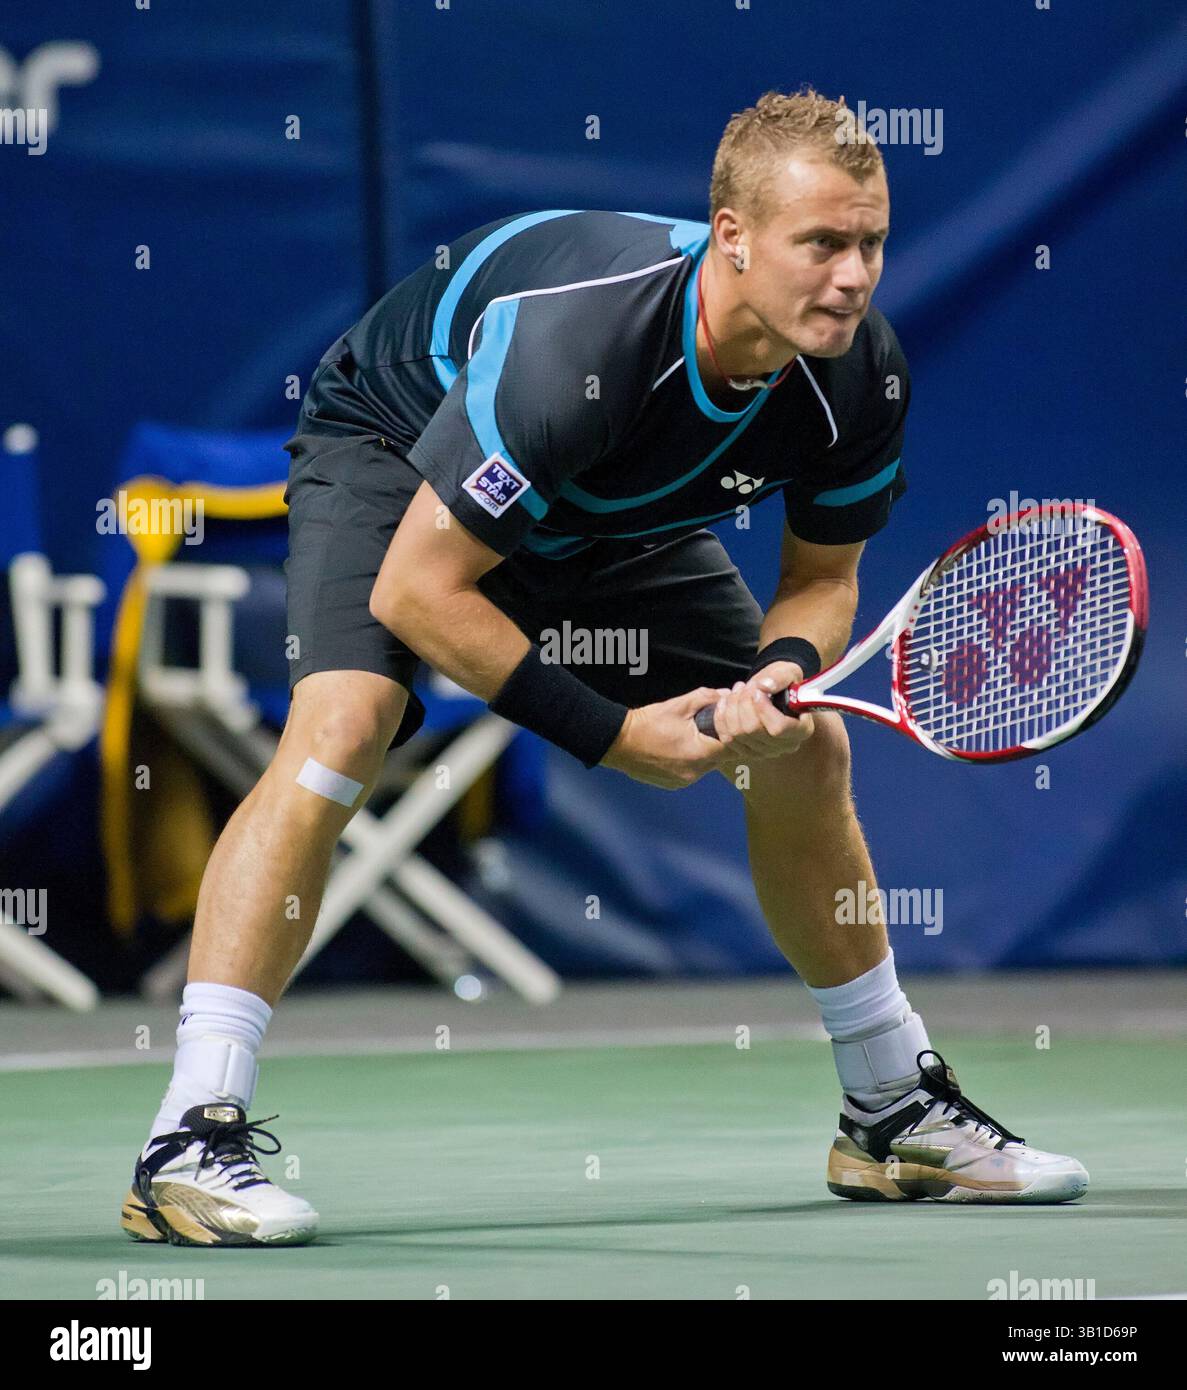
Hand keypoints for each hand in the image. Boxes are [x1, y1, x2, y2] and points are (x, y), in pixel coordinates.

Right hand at [601, 687, 734, 788]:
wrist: (618, 742)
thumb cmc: (648, 723)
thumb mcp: (679, 705)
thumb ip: (706, 698)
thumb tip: (725, 695)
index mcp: (699, 753)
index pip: (731, 745)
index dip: (731, 731)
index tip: (724, 722)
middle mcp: (695, 772)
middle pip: (719, 757)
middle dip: (717, 742)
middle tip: (707, 727)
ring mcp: (683, 781)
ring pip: (706, 766)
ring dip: (703, 753)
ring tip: (689, 737)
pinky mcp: (673, 784)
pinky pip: (691, 773)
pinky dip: (690, 762)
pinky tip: (678, 750)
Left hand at [708, 660, 814, 760]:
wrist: (775, 694)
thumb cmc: (785, 684)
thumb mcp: (788, 672)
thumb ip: (780, 677)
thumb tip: (764, 686)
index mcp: (801, 729)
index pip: (779, 728)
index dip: (763, 709)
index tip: (757, 690)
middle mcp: (784, 745)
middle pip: (753, 730)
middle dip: (744, 702)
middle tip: (746, 685)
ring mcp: (764, 752)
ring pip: (737, 734)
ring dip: (731, 707)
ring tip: (738, 690)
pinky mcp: (746, 751)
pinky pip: (726, 738)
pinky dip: (721, 718)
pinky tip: (725, 702)